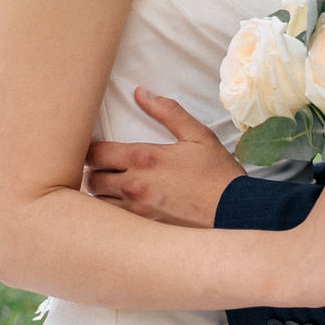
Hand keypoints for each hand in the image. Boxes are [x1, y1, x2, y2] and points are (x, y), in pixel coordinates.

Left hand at [83, 89, 248, 226]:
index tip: (95, 150)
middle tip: (102, 169)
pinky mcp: (143, 230)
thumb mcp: (198, 136)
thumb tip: (141, 93)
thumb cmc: (217, 175)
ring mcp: (137, 211)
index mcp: (144, 158)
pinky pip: (114, 223)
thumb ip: (168, 112)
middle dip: (94, 172)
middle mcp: (134, 185)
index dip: (89, 150)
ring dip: (101, 195)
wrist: (235, 213)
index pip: (95, 153)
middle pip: (91, 180)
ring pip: (98, 204)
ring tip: (111, 190)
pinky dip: (112, 215)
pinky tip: (122, 210)